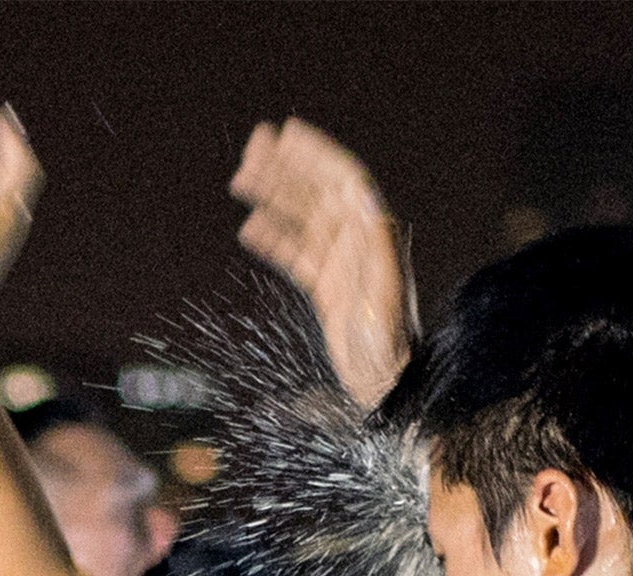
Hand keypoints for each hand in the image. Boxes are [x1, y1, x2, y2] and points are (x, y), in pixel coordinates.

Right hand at [231, 118, 413, 408]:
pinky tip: (251, 228)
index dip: (316, 155)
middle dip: (286, 168)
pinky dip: (273, 239)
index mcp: (375, 234)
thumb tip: (363, 198)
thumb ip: (377, 242)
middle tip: (253, 146)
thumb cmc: (391, 344)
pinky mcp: (328, 288)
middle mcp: (359, 242)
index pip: (343, 180)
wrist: (388, 385)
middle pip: (318, 193)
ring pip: (302, 219)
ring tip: (242, 180)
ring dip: (273, 196)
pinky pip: (295, 254)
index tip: (287, 134)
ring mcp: (341, 263)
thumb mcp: (386, 291)